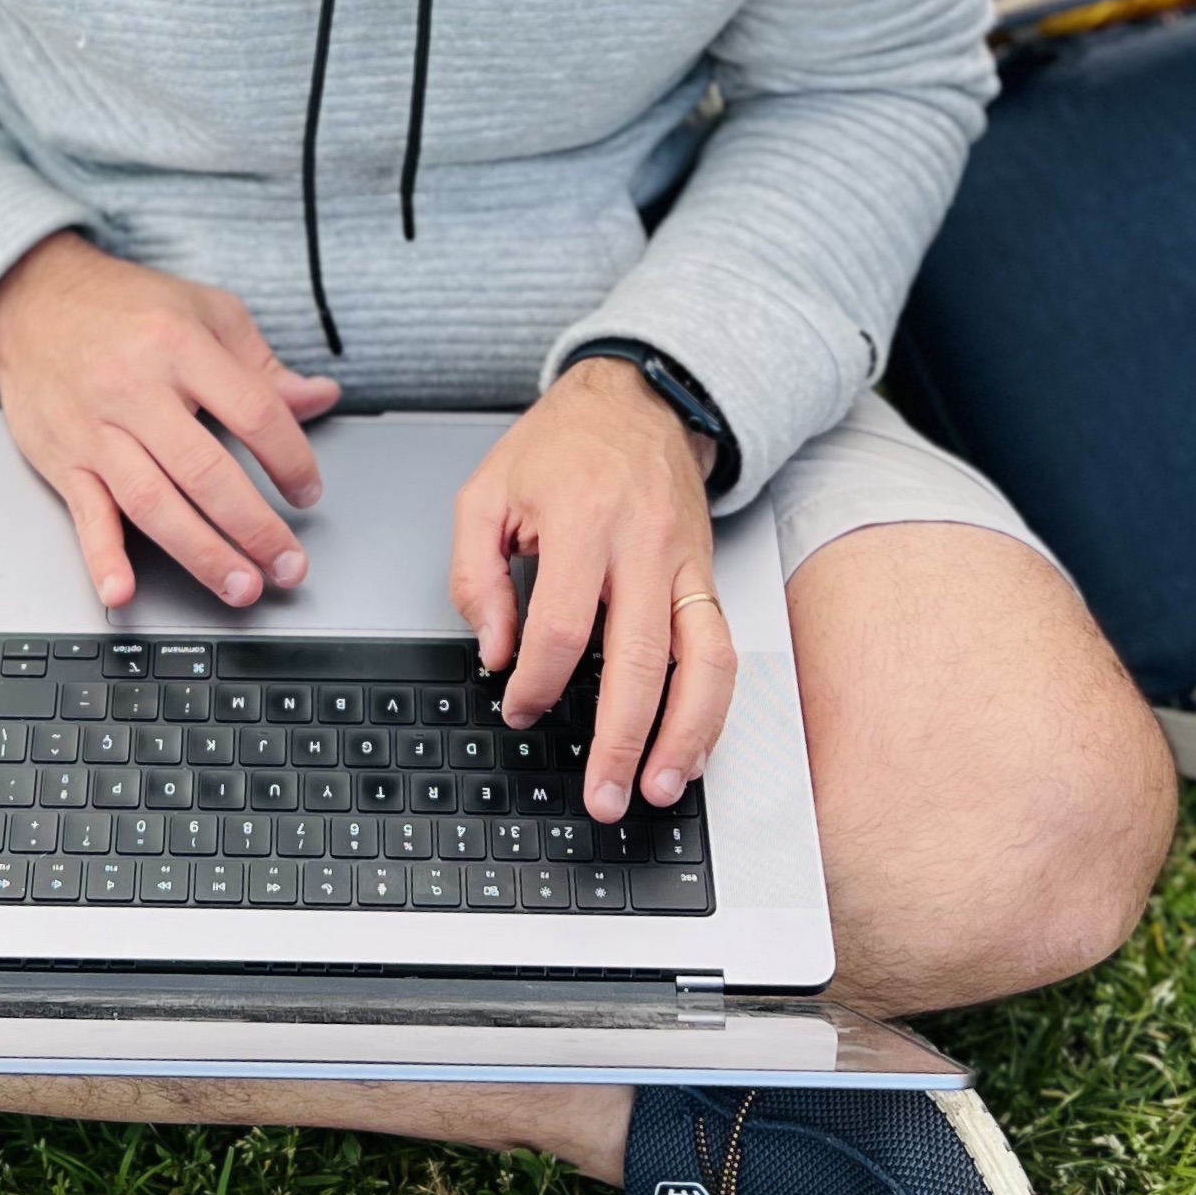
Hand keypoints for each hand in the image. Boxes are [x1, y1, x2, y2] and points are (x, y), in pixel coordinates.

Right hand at [0, 232, 340, 611]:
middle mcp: (135, 389)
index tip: (307, 489)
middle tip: (288, 564)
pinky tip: (123, 591)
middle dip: (254, 526)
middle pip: (204, 470)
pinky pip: (84, 515)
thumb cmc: (124, 308)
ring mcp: (95, 429)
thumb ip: (262, 365)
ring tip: (241, 585)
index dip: (290, 457)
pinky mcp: (63, 460)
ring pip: (152, 501)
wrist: (31, 301)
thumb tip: (319, 397)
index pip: (252, 411)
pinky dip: (102, 557)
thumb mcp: (205, 313)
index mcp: (180, 346)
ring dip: (201, 553)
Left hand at [448, 359, 736, 825]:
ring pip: (702, 662)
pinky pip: (721, 650)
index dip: (536, 684)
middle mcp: (643, 547)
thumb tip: (495, 652)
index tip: (519, 708)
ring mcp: (686, 564)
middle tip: (601, 796)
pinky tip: (690, 748)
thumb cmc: (560, 445)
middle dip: (621, 740)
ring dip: (685, 736)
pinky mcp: (708, 576)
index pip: (561, 629)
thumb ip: (475, 575)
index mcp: (581, 522)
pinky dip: (711, 708)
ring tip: (657, 788)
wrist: (638, 398)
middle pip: (639, 660)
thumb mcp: (486, 492)